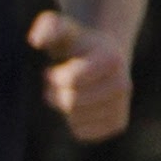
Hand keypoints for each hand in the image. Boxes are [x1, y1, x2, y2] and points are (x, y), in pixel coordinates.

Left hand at [29, 10, 131, 141]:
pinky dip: (73, 122)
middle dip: (55, 93)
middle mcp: (123, 85)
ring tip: (70, 92)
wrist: (102, 56)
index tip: (54, 69)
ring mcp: (123, 105)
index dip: (54, 76)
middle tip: (58, 83)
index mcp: (111, 60)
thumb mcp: (60, 27)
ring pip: (76, 120)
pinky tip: (79, 106)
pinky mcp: (118, 123)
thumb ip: (47, 27)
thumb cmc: (75, 41)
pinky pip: (83, 133)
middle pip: (72, 103)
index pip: (70, 81)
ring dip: (63, 108)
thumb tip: (37, 41)